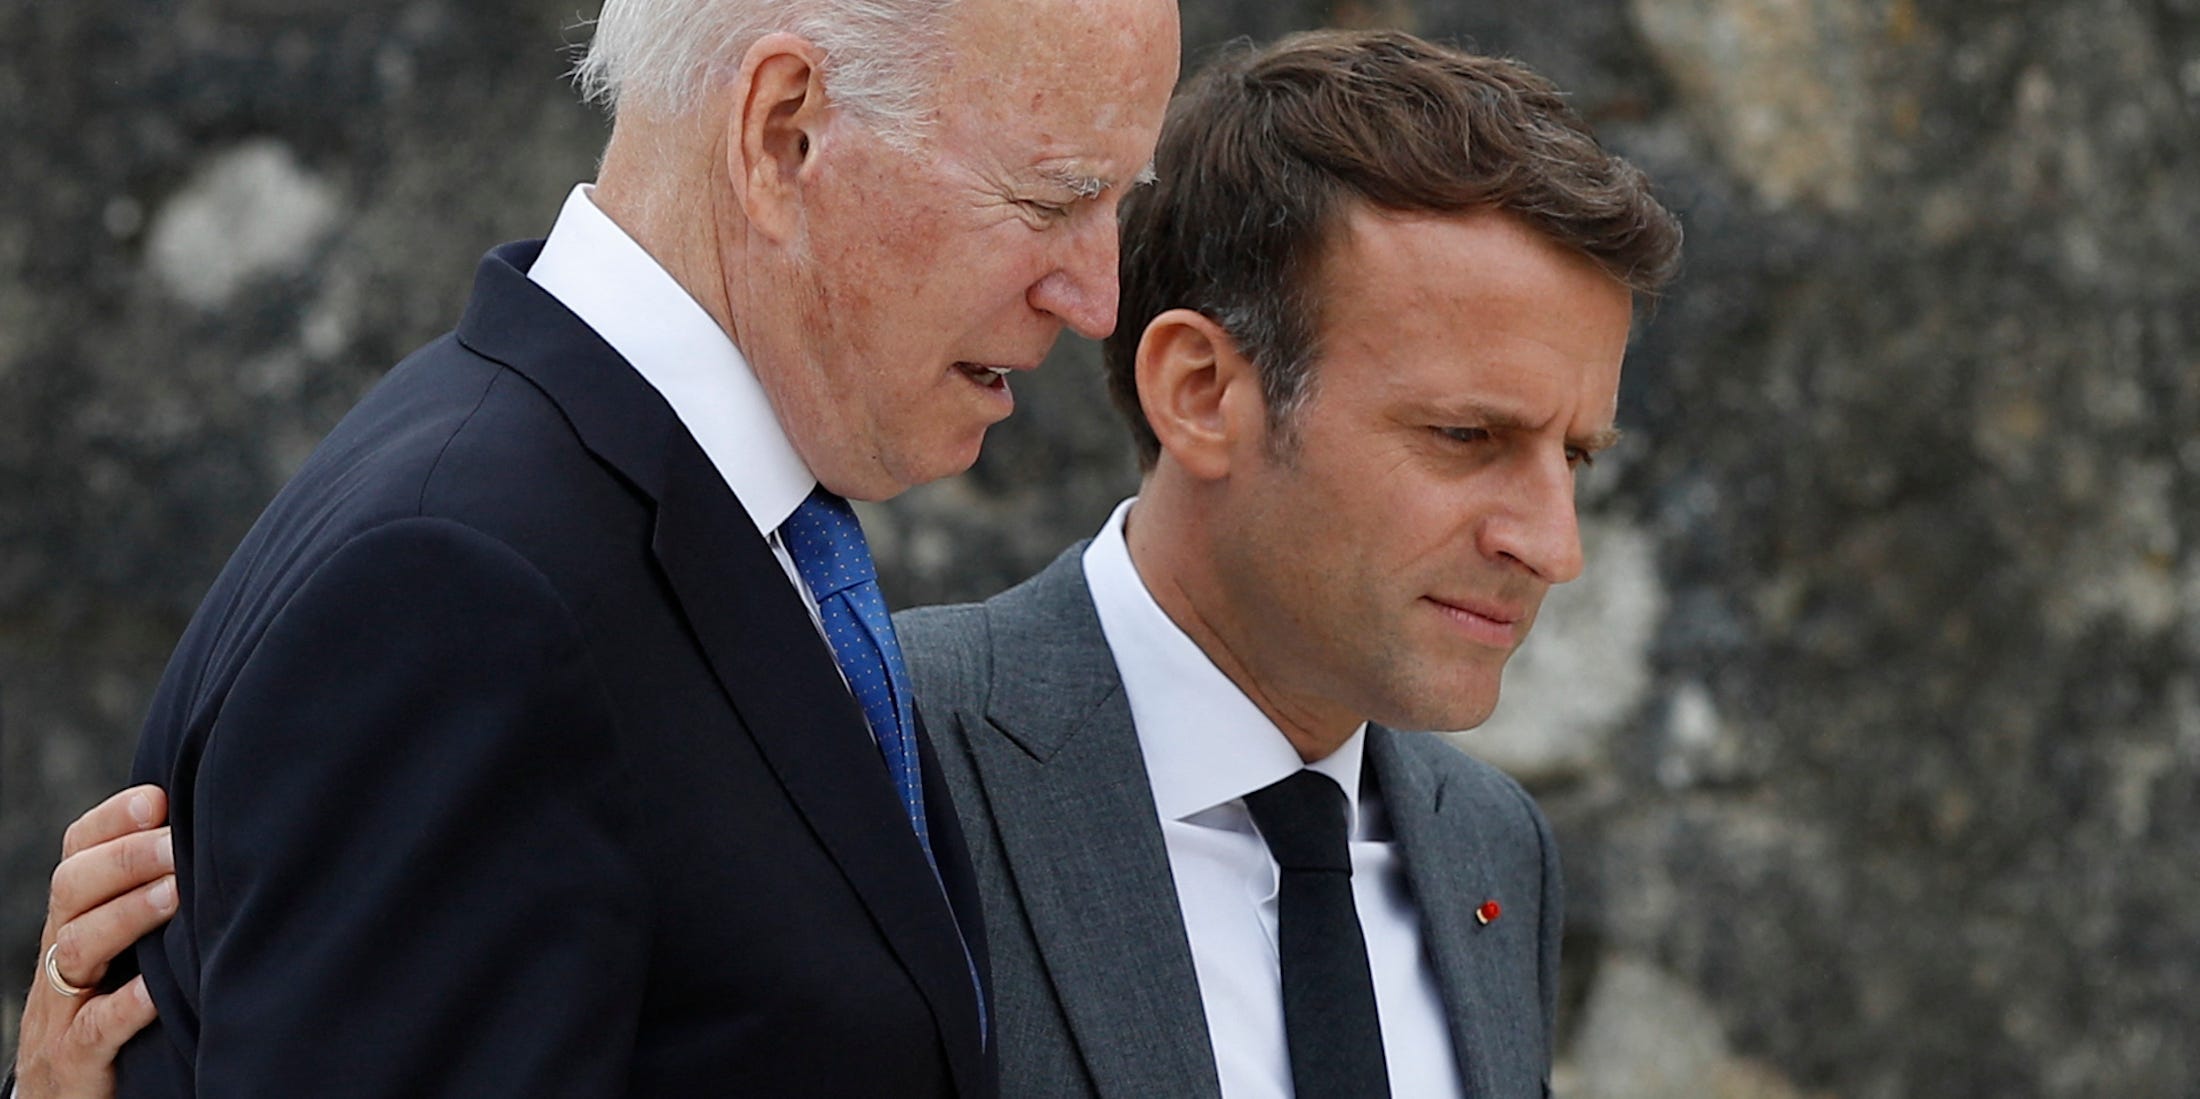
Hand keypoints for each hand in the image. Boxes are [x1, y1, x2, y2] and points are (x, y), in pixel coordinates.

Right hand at [14, 785, 175, 1098]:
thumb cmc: (114, 1009)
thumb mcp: (125, 952)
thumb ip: (152, 898)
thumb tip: (209, 834)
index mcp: (74, 921)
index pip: (76, 855)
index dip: (110, 822)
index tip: (157, 796)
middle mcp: (61, 957)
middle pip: (72, 890)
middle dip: (124, 858)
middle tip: (176, 840)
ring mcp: (62, 1010)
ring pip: (76, 947)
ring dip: (127, 915)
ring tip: (175, 892)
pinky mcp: (74, 1060)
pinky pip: (94, 1028)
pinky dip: (127, 1004)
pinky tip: (159, 989)